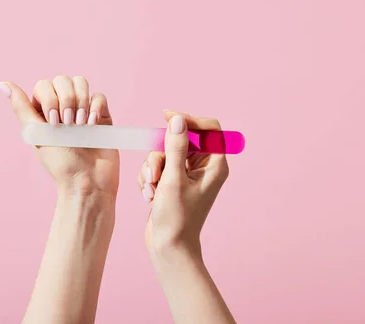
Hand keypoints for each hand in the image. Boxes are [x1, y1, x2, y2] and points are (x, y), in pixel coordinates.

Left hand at [0, 76, 119, 198]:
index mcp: (43, 111)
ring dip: (81, 102)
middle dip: (67, 100)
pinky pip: (99, 96)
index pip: (44, 85)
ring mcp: (83, 110)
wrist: (88, 181)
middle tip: (68, 125)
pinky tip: (92, 125)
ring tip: (81, 125)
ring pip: (82, 83)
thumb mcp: (37, 134)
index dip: (50, 98)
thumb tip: (2, 83)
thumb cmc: (60, 163)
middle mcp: (63, 107)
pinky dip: (95, 108)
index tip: (53, 123)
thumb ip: (21, 107)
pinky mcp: (101, 115)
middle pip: (64, 80)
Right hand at [138, 110, 229, 257]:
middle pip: (179, 140)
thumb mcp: (173, 179)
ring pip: (164, 152)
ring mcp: (187, 174)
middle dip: (160, 155)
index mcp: (215, 165)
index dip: (188, 119)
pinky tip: (149, 196)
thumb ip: (175, 147)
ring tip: (152, 191)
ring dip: (152, 169)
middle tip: (155, 175)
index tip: (167, 117)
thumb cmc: (176, 218)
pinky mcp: (172, 181)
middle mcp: (203, 167)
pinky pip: (157, 165)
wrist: (168, 247)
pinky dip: (149, 178)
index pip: (208, 128)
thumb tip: (178, 120)